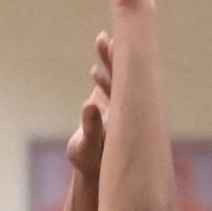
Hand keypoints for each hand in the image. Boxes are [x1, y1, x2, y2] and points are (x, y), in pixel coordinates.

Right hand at [66, 31, 113, 177]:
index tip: (115, 44)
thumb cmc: (90, 162)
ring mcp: (116, 107)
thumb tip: (89, 105)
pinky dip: (101, 76)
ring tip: (102, 39)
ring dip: (108, 61)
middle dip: (114, 56)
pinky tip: (94, 69)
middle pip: (123, 74)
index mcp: (125, 112)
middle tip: (106, 38)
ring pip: (115, 78)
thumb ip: (90, 128)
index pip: (126, 82)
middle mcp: (124, 107)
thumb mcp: (86, 147)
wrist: (94, 172)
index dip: (118, 63)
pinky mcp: (105, 110)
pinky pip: (106, 88)